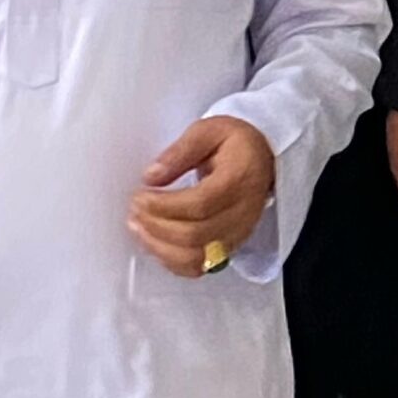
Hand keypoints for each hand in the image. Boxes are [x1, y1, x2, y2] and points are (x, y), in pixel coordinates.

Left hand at [129, 115, 276, 276]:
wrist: (262, 159)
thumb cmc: (235, 143)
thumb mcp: (209, 130)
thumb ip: (179, 151)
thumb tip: (151, 176)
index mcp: (239, 178)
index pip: (200, 203)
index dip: (165, 205)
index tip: (140, 196)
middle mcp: (243, 212)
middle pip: (195, 234)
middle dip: (157, 225)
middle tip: (135, 211)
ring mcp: (238, 234)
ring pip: (196, 257)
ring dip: (160, 247)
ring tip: (139, 228)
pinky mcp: (229, 247)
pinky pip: (199, 268)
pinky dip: (172, 262)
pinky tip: (156, 244)